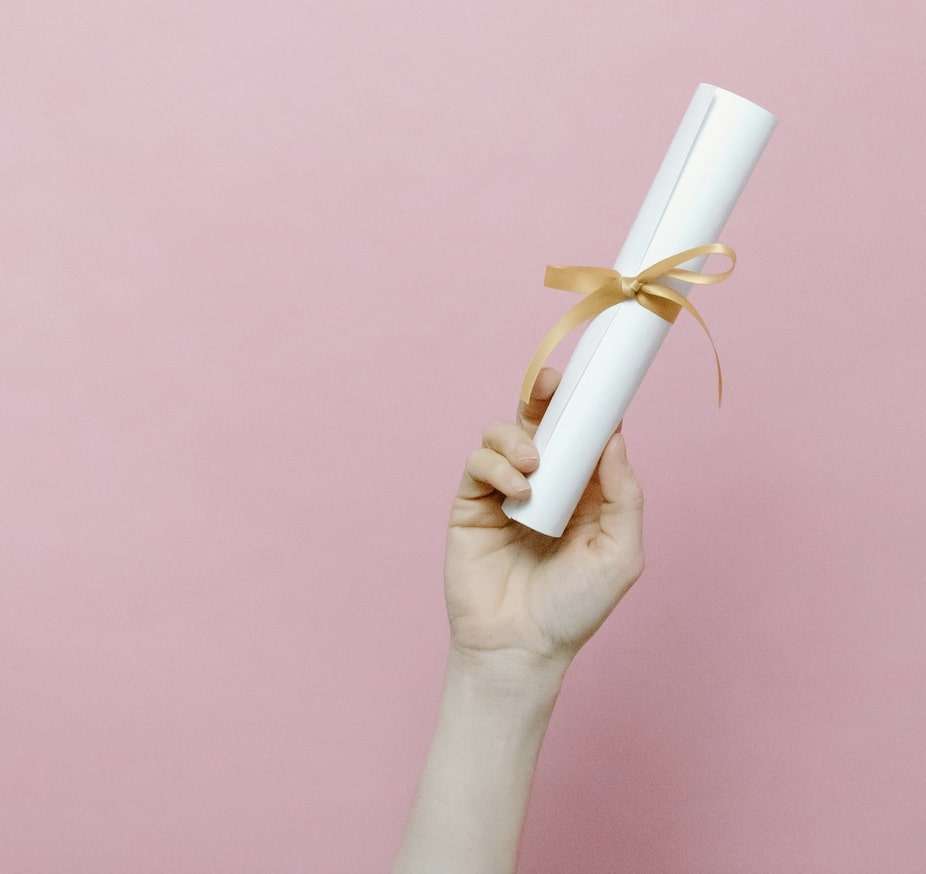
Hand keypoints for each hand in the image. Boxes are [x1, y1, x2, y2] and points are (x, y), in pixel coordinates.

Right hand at [445, 368, 644, 668]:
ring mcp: (505, 493)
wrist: (520, 647)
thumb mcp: (619, 554)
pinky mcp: (472, 505)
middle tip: (549, 386)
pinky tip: (516, 489)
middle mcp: (544, 485)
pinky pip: (478, 464)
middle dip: (544, 398)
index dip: (587, 407)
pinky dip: (495, 465)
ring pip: (503, 436)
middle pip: (540, 424)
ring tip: (533, 467)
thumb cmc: (574, 607)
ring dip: (517, 438)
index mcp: (583, 493)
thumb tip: (613, 439)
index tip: (592, 382)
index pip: (584, 437)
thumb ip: (622, 495)